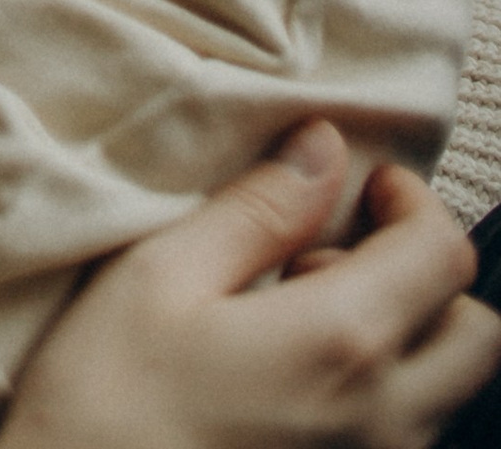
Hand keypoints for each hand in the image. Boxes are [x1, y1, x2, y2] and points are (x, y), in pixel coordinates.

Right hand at [2, 126, 500, 447]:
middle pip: (475, 336)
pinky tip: (294, 379)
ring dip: (403, 338)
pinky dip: (377, 390)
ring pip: (443, 392)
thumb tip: (322, 149)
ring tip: (301, 320)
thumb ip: (258, 210)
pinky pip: (402, 436)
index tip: (364, 183)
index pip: (444, 256)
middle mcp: (383, 420)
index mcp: (340, 344)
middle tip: (339, 254)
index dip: (413, 201)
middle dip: (429, 277)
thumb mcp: (162, 274)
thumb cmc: (106, 399)